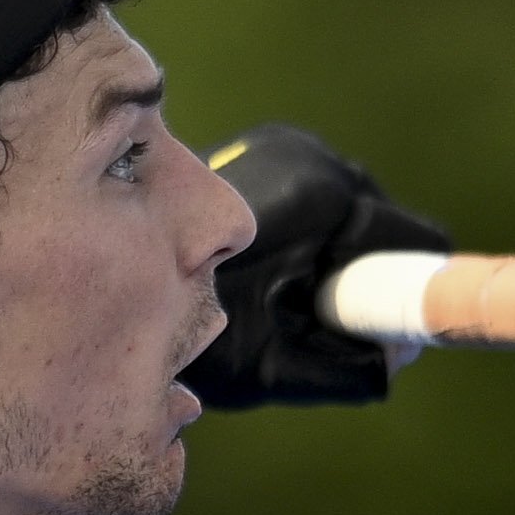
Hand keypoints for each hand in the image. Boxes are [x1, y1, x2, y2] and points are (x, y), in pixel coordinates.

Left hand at [180, 124, 453, 408]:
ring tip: (281, 295)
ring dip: (333, 256)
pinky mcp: (268, 150)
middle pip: (381, 224)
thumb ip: (349, 367)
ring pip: (350, 210)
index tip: (392, 330)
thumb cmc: (181, 327)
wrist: (103, 274)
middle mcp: (308, 157)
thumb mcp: (271, 365)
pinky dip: (307, 236)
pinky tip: (266, 267)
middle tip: (312, 321)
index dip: (412, 289)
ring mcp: (285, 147)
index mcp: (319, 197)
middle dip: (361, 274)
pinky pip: (317, 199)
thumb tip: (403, 354)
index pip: (412, 240)